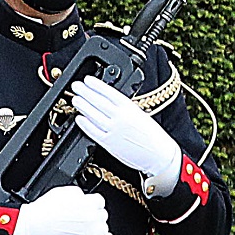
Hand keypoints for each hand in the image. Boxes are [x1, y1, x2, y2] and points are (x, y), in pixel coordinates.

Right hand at [11, 184, 111, 234]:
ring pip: (103, 227)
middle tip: (83, 219)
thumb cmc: (43, 211)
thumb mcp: (62, 192)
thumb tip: (82, 197)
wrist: (33, 227)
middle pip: (102, 214)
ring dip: (96, 227)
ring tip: (86, 229)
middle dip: (94, 216)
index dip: (92, 204)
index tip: (88, 208)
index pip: (99, 201)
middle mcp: (93, 215)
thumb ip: (78, 193)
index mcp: (88, 202)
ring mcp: (92, 230)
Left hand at [71, 76, 181, 195]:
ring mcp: (114, 130)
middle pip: (99, 102)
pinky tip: (79, 118)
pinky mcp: (109, 143)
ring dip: (83, 106)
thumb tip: (107, 101)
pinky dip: (84, 124)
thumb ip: (124, 108)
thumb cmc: (151, 135)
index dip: (97, 85)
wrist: (159, 154)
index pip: (110, 93)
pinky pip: (93, 132)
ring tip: (75, 99)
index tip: (88, 80)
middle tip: (76, 86)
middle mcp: (121, 118)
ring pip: (93, 115)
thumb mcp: (140, 115)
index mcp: (130, 108)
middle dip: (85, 92)